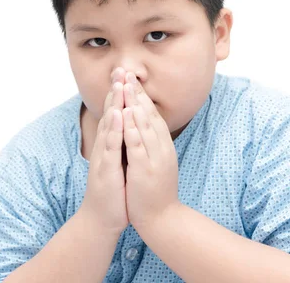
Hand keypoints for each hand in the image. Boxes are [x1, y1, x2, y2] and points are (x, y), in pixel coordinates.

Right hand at [78, 68, 128, 235]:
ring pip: (109, 125)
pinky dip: (114, 130)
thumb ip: (120, 144)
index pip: (116, 113)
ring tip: (118, 84)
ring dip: (113, 104)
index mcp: (110, 144)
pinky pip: (111, 146)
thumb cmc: (113, 190)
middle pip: (110, 113)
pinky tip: (118, 116)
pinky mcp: (105, 169)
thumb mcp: (118, 162)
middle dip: (115, 91)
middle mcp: (105, 146)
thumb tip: (127, 127)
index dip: (120, 94)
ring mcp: (103, 156)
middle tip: (120, 69)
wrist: (102, 218)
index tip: (126, 74)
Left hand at [122, 72, 179, 230]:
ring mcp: (155, 157)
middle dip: (137, 93)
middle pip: (148, 114)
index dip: (140, 94)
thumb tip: (145, 124)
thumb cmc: (154, 189)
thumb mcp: (154, 160)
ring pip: (145, 126)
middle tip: (128, 73)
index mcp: (161, 144)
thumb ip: (151, 142)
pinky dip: (133, 129)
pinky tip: (127, 116)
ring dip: (135, 105)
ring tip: (127, 87)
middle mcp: (161, 147)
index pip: (150, 114)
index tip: (131, 77)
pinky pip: (138, 146)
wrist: (162, 218)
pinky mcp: (146, 169)